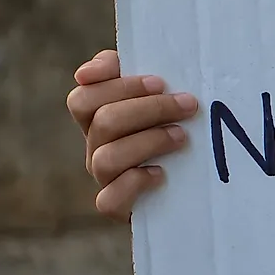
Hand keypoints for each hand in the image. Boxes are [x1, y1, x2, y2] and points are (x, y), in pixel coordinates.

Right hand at [66, 49, 199, 220]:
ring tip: (182, 136)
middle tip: (188, 104)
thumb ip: (136, 67)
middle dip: (150, 109)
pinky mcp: (117, 207)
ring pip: (106, 157)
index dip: (116, 85)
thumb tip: (97, 66)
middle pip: (103, 121)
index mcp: (98, 115)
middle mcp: (96, 145)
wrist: (191, 184)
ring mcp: (104, 177)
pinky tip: (162, 174)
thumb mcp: (159, 92)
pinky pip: (108, 200)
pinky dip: (135, 183)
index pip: (83, 96)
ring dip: (149, 142)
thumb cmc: (174, 123)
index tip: (159, 81)